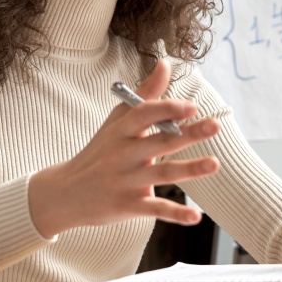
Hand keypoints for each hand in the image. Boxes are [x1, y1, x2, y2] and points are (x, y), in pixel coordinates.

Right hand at [27, 60, 220, 236]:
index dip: (167, 109)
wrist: (66, 193)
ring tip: (215, 163)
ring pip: (162, 174)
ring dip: (190, 170)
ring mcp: (126, 181)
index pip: (143, 115)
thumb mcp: (116, 121)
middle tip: (214, 125)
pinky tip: (196, 217)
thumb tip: (165, 64)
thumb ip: (144, 94)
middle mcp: (124, 155)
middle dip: (188, 134)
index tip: (191, 105)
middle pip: (159, 142)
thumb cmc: (99, 151)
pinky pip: (155, 209)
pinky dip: (176, 215)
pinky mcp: (129, 206)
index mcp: (121, 131)